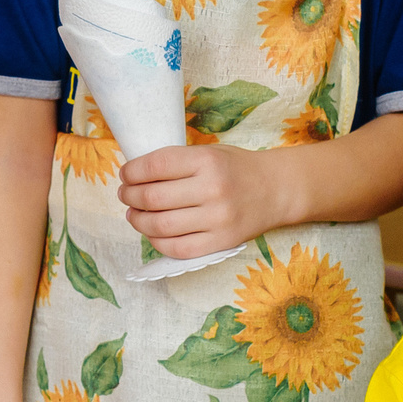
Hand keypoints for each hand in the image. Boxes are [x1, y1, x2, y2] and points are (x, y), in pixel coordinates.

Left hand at [118, 143, 287, 257]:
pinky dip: (157, 242)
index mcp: (207, 160)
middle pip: (153, 197)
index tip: (125, 174)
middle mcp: (212, 189)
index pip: (155, 166)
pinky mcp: (221, 242)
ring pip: (160, 226)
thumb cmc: (236, 168)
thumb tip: (134, 176)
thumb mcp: (209, 153)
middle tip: (126, 194)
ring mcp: (218, 218)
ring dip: (138, 220)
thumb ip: (176, 163)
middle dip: (130, 196)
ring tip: (133, 214)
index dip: (131, 171)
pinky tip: (152, 232)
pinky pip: (178, 248)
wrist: (277, 189)